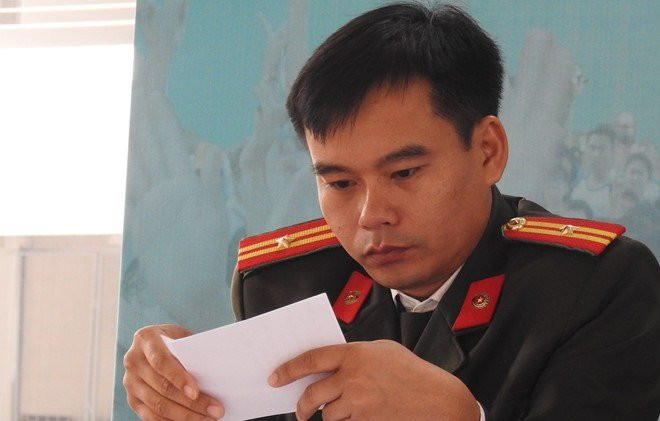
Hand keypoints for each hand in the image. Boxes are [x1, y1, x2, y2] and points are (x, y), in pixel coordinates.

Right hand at [123, 324, 224, 419]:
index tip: (195, 392)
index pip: (161, 362)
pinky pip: (151, 417)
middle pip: (163, 387)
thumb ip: (192, 352)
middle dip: (192, 403)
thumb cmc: (174, 340)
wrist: (153, 344)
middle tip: (215, 411)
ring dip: (185, 416)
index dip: (178, 378)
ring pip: (158, 406)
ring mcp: (130, 382)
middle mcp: (133, 361)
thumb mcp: (182, 337)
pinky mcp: (132, 400)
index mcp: (145, 339)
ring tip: (208, 419)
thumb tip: (215, 374)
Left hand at [269, 340, 478, 420]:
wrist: (437, 400)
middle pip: (312, 394)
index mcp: (355, 354)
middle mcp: (353, 377)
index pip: (311, 359)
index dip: (288, 369)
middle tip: (299, 410)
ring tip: (341, 411)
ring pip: (327, 414)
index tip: (275, 377)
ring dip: (328, 415)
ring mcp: (359, 402)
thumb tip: (331, 363)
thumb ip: (355, 354)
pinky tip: (356, 415)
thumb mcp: (383, 351)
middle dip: (301, 405)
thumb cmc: (412, 372)